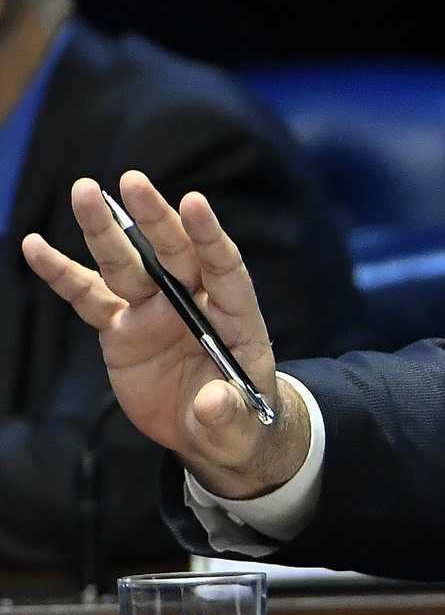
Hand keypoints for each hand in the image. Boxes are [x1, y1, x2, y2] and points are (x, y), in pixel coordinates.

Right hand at [21, 171, 310, 499]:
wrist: (212, 432)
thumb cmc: (239, 423)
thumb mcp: (239, 429)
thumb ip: (226, 415)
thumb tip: (209, 402)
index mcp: (235, 319)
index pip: (225, 269)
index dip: (210, 237)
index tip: (194, 202)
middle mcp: (193, 304)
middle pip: (174, 254)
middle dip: (154, 219)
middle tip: (132, 181)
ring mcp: (153, 313)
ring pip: (128, 265)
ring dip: (106, 230)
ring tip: (84, 190)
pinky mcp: (121, 329)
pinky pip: (88, 298)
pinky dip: (62, 274)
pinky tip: (35, 246)